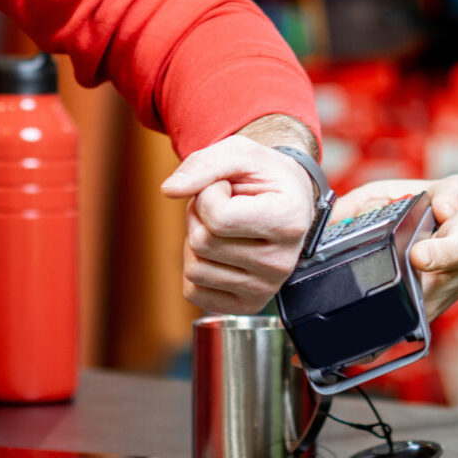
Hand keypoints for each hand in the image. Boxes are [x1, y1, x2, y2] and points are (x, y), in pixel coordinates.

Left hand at [159, 132, 317, 314]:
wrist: (287, 200)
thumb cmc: (263, 176)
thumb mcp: (239, 153)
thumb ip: (203, 165)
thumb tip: (168, 190)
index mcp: (289, 221)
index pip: (218, 217)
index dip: (208, 194)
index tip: (227, 187)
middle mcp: (282, 263)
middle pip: (202, 243)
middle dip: (199, 216)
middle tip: (222, 206)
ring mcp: (267, 289)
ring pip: (195, 269)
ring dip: (196, 241)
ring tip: (222, 227)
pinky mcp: (248, 305)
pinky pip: (194, 292)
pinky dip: (197, 266)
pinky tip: (219, 251)